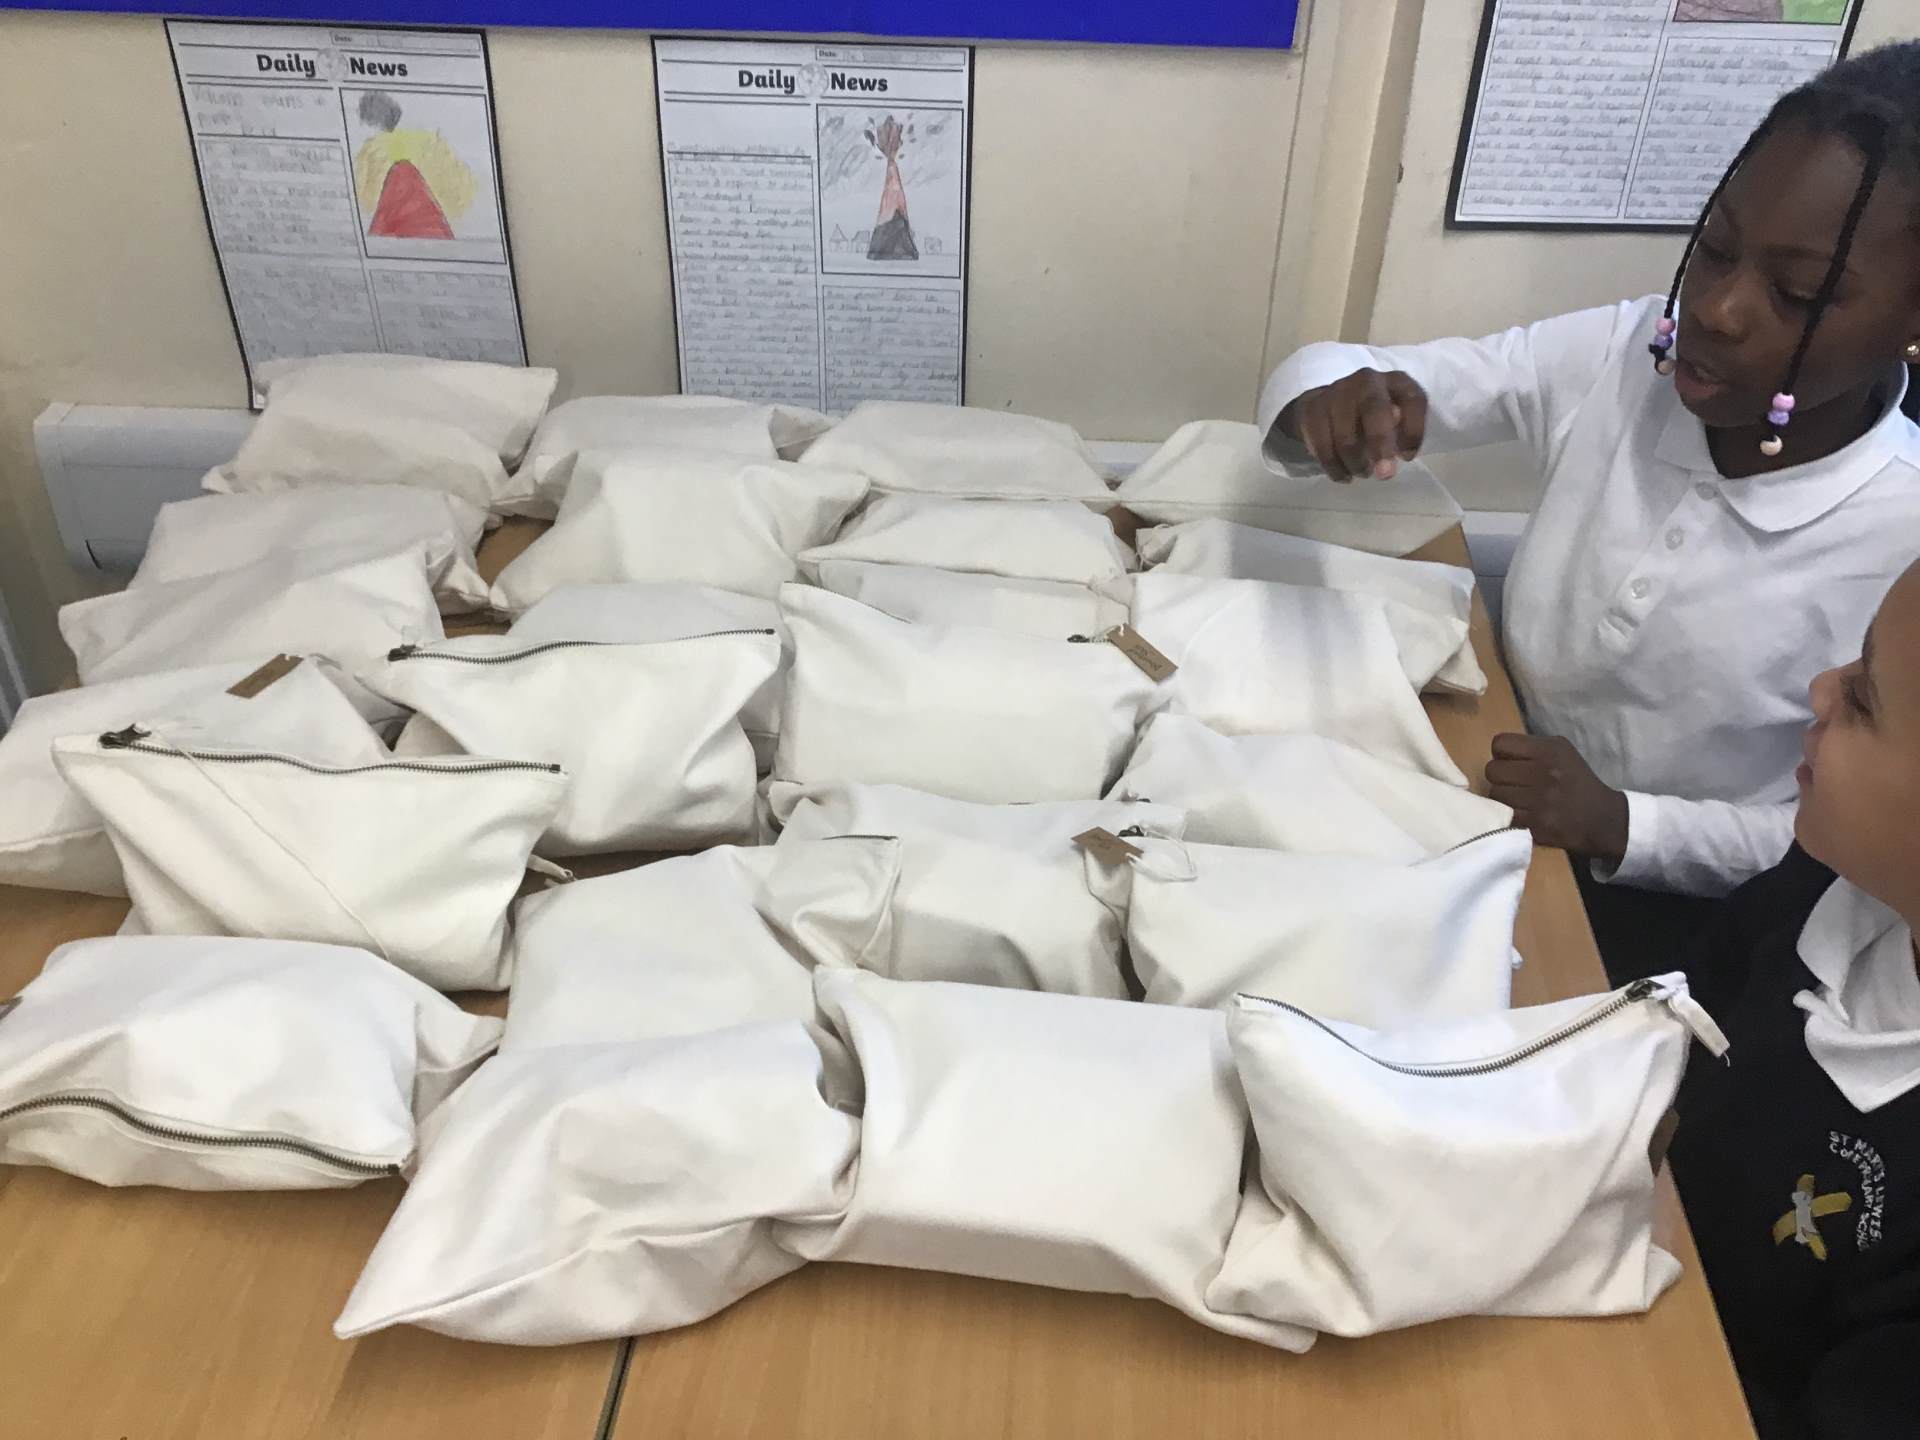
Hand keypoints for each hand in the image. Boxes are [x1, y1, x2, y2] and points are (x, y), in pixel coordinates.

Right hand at [1275, 368, 1428, 482]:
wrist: (1330, 406)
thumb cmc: (1374, 419)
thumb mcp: (1396, 422)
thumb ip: (1402, 432)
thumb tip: (1400, 450)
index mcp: (1396, 382)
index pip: (1413, 399)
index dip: (1413, 430)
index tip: (1407, 457)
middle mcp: (1367, 380)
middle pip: (1374, 409)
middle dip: (1380, 444)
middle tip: (1385, 475)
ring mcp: (1337, 392)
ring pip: (1345, 435)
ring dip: (1355, 462)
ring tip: (1362, 473)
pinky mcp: (1313, 408)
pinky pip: (1322, 445)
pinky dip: (1334, 466)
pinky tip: (1342, 476)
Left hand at [1486, 733, 1628, 864]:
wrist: (1602, 818)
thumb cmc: (1577, 781)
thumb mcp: (1562, 752)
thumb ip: (1531, 748)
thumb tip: (1497, 751)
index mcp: (1550, 750)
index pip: (1501, 744)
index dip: (1501, 754)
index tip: (1511, 762)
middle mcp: (1544, 772)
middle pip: (1492, 770)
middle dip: (1500, 777)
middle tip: (1513, 783)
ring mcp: (1539, 800)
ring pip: (1495, 794)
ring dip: (1502, 798)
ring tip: (1518, 799)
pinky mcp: (1536, 823)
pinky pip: (1505, 815)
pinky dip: (1510, 815)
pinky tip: (1522, 813)